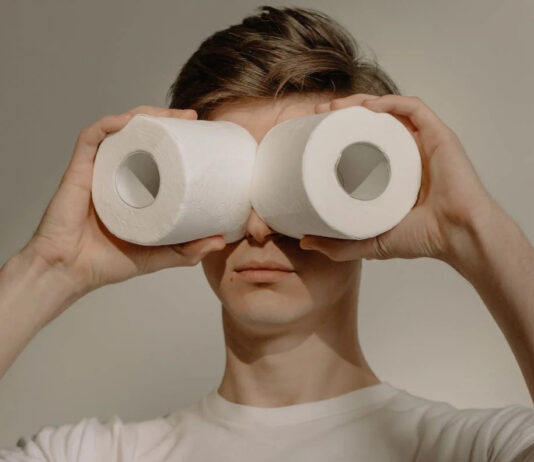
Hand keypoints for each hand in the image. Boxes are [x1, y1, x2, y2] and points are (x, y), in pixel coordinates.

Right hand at [24, 106, 226, 295]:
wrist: (69, 271)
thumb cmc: (107, 262)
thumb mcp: (158, 255)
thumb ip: (188, 250)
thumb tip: (220, 240)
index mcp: (134, 187)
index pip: (156, 154)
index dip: (177, 140)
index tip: (202, 136)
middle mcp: (116, 172)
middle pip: (140, 134)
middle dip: (166, 120)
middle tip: (192, 119)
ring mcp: (97, 169)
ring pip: (119, 128)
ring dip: (145, 115)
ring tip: (171, 115)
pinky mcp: (78, 170)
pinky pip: (91, 137)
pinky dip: (110, 124)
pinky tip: (130, 121)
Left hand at [299, 93, 495, 262]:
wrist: (458, 235)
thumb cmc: (423, 238)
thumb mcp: (371, 242)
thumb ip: (339, 246)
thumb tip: (306, 241)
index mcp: (391, 172)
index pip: (361, 143)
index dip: (336, 134)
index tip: (311, 134)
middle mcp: (405, 153)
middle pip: (371, 122)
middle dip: (342, 112)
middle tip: (317, 114)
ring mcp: (422, 143)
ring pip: (389, 110)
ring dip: (360, 103)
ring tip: (334, 107)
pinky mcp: (439, 136)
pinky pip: (414, 109)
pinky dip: (391, 103)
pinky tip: (368, 107)